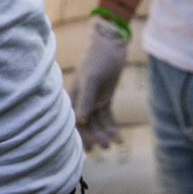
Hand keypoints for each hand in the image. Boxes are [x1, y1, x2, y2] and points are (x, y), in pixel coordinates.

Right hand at [69, 15, 131, 151]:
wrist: (112, 44)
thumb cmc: (99, 59)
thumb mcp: (92, 79)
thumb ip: (86, 100)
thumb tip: (80, 121)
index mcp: (73, 97)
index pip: (73, 121)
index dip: (79, 136)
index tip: (87, 149)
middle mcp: (81, 101)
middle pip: (86, 125)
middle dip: (94, 137)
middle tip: (105, 147)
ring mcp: (93, 100)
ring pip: (98, 123)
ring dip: (105, 133)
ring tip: (115, 143)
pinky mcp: (104, 99)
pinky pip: (107, 117)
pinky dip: (112, 127)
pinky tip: (119, 138)